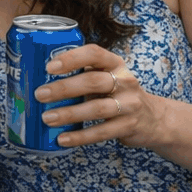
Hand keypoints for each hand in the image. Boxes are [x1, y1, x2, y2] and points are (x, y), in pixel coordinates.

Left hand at [34, 43, 163, 148]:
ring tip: (47, 118)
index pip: (94, 54)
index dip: (71, 58)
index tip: (49, 67)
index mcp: (114, 63)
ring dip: (69, 114)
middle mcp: (125, 81)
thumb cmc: (117, 93)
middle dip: (64, 88)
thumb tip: (37, 80)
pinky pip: (102, 132)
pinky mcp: (129, 126)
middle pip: (93, 81)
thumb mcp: (106, 77)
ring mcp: (129, 104)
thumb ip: (82, 75)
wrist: (154, 118)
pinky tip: (62, 138)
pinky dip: (80, 136)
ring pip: (97, 108)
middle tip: (40, 95)